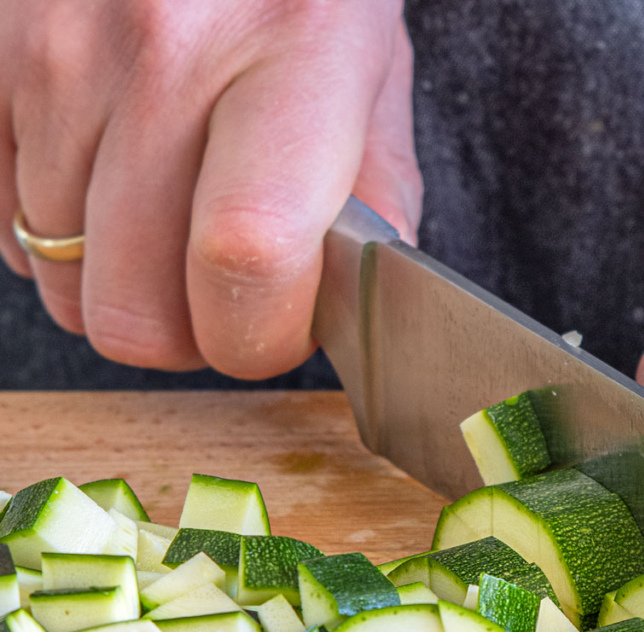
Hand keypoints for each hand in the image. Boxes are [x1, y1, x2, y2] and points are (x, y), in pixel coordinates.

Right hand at [0, 0, 421, 376]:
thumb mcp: (371, 67)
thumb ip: (373, 195)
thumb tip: (338, 312)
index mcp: (290, 57)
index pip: (245, 258)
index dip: (259, 334)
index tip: (277, 326)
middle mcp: (159, 53)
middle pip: (133, 304)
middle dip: (189, 334)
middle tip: (225, 294)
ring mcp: (54, 51)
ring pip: (59, 278)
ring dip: (120, 283)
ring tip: (171, 223)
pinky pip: (2, 222)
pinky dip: (56, 237)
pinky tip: (112, 189)